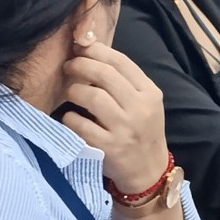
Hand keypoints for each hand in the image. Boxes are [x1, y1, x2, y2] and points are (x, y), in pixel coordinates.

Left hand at [59, 39, 169, 194]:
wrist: (148, 171)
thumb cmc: (142, 131)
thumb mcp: (145, 103)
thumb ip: (124, 81)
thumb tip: (90, 52)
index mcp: (150, 93)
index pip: (121, 62)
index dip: (97, 50)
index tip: (81, 48)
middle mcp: (139, 109)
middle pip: (104, 74)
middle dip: (81, 65)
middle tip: (69, 66)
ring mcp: (124, 129)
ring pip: (92, 96)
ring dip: (74, 90)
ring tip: (70, 92)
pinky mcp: (108, 147)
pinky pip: (80, 124)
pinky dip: (70, 117)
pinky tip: (71, 118)